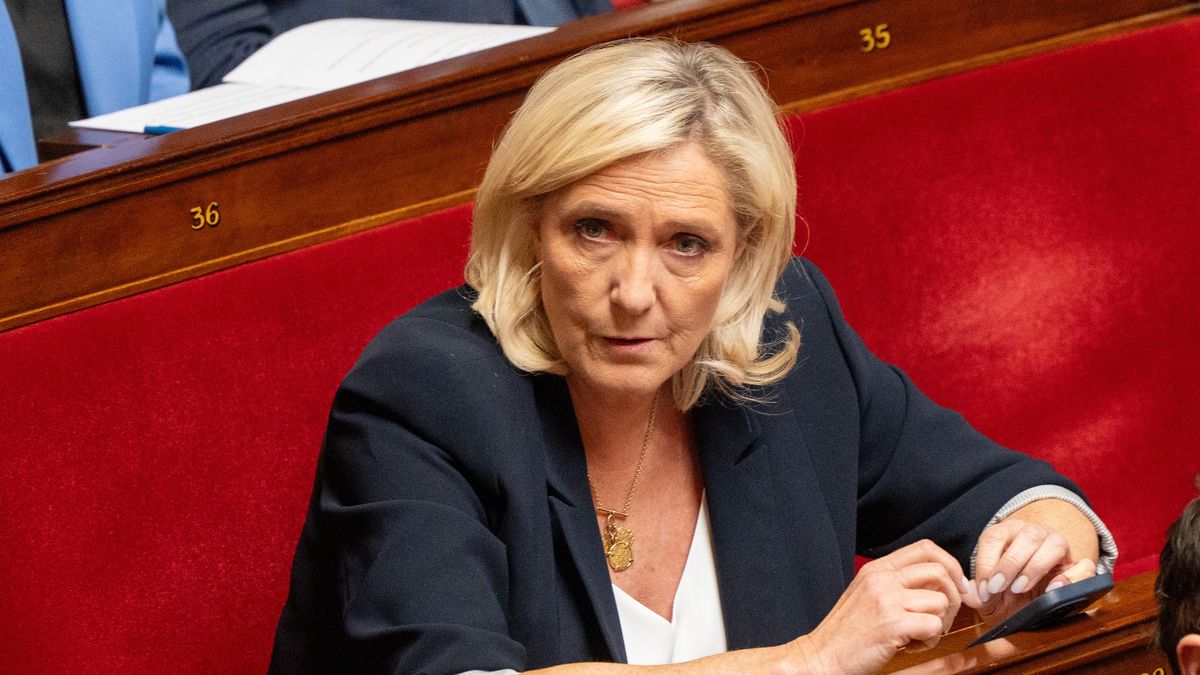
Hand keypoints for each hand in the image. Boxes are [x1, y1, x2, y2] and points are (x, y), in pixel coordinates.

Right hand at [792, 540, 965, 674]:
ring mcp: (887, 600)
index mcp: (877, 569)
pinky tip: (912, 645)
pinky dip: (929, 640)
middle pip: (939, 570)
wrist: (823, 655)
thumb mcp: (868, 595)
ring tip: (919, 635)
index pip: (925, 548)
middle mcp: (882, 579)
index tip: (957, 585)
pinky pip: (933, 626)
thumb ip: (897, 584)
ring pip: (940, 601)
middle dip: (954, 595)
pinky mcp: (893, 624)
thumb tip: (939, 583)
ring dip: (939, 623)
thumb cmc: (848, 631)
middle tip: (945, 616)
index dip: (950, 564)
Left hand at [964, 517, 1096, 623]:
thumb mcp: (989, 597)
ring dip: (1035, 566)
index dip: (987, 562)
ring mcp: (1058, 546)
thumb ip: (977, 594)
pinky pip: (1083, 565)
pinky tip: (1053, 590)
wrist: (1032, 604)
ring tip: (1020, 587)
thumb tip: (968, 590)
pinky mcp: (1078, 565)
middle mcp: (1033, 533)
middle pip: (1026, 536)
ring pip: (1054, 543)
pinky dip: (1071, 577)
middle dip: (1009, 564)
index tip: (985, 587)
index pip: (994, 536)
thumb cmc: (1006, 595)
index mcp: (1006, 533)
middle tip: (998, 588)